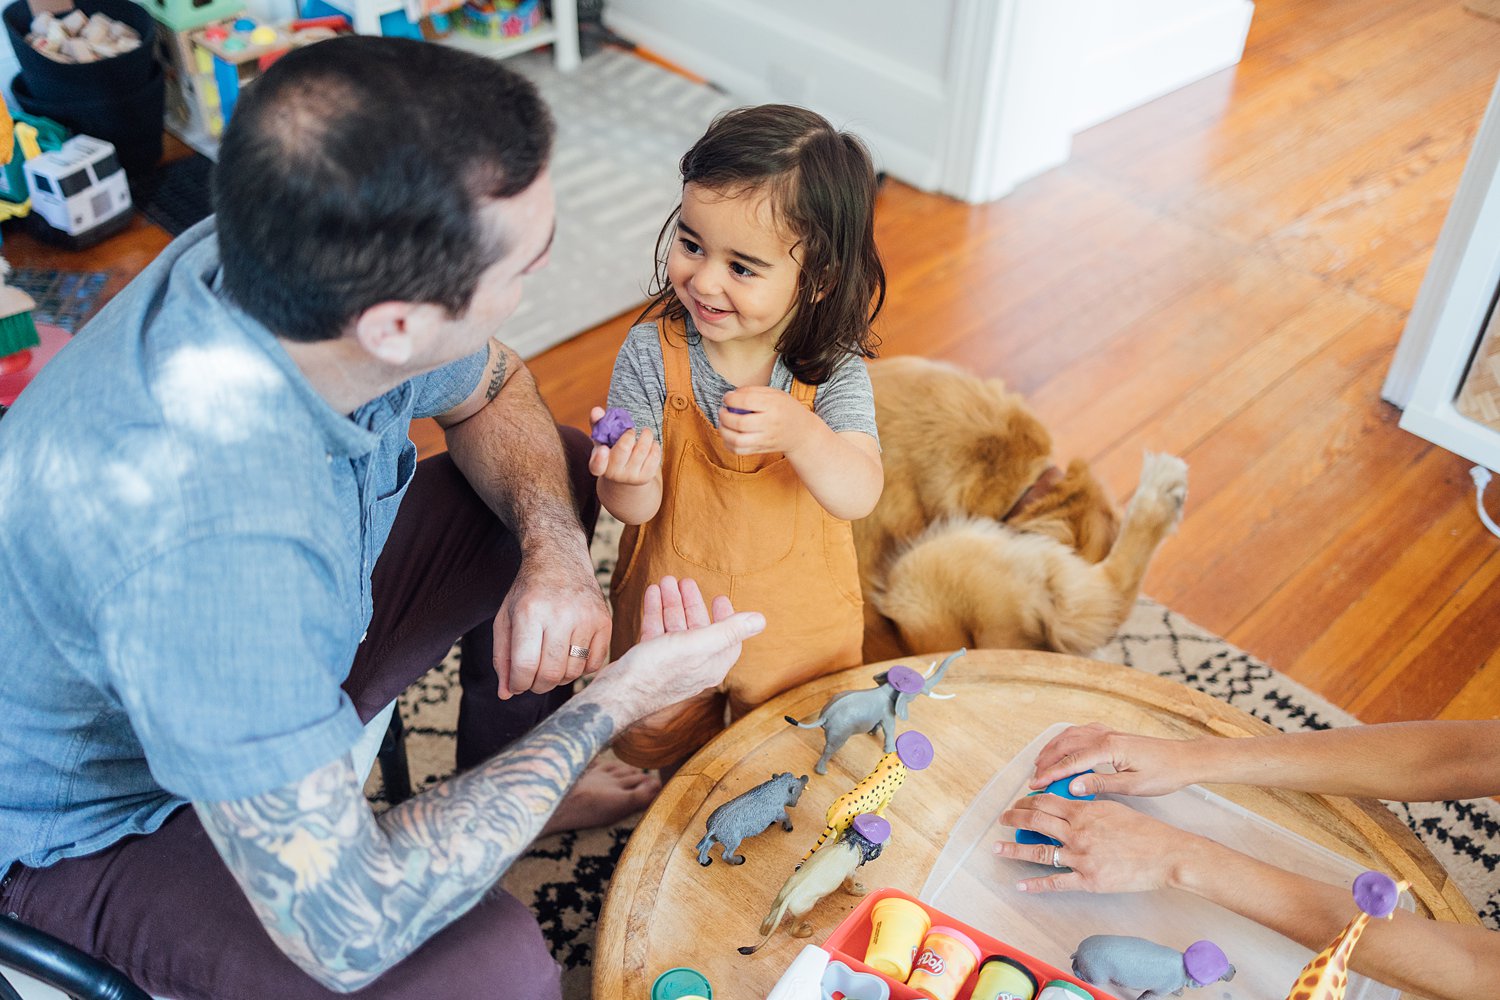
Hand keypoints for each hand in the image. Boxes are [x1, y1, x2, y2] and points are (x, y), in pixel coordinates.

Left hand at [492, 543, 610, 698]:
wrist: (560, 559)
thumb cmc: (528, 593)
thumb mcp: (505, 619)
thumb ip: (502, 658)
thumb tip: (506, 694)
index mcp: (530, 612)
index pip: (525, 666)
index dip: (517, 684)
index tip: (516, 682)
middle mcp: (561, 614)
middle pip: (550, 674)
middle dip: (537, 686)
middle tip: (532, 678)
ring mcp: (587, 617)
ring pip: (573, 673)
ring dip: (558, 678)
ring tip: (550, 664)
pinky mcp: (605, 621)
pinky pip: (594, 664)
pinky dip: (580, 669)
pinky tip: (569, 656)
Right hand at [588, 406, 661, 485]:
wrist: (624, 475)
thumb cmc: (610, 451)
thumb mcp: (601, 439)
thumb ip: (598, 424)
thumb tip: (597, 410)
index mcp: (598, 465)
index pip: (596, 465)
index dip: (599, 458)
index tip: (603, 449)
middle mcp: (613, 474)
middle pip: (624, 448)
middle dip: (629, 434)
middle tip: (631, 430)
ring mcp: (630, 477)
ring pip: (642, 450)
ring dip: (646, 435)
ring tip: (645, 432)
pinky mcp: (645, 477)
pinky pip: (654, 456)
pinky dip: (654, 445)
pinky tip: (650, 443)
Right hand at [604, 575, 765, 719]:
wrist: (617, 693)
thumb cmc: (658, 671)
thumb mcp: (697, 644)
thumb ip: (728, 630)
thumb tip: (762, 620)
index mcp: (711, 664)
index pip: (727, 638)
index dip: (726, 617)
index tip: (718, 597)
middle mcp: (694, 666)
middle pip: (698, 629)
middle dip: (691, 603)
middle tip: (684, 580)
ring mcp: (670, 664)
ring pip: (675, 628)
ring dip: (671, 603)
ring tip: (665, 581)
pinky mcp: (650, 661)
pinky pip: (656, 632)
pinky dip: (655, 612)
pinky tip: (651, 593)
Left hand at [719, 386, 813, 456]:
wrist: (802, 433)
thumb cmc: (786, 409)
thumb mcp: (776, 394)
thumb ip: (754, 391)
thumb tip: (732, 394)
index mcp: (774, 406)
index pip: (747, 401)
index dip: (731, 399)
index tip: (727, 398)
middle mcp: (770, 424)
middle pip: (740, 423)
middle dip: (724, 416)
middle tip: (722, 411)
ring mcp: (765, 439)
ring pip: (737, 440)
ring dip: (724, 431)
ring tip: (723, 423)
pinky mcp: (762, 449)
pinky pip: (739, 451)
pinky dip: (728, 444)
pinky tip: (728, 435)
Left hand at [991, 794, 1200, 893]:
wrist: (1166, 854)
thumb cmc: (1145, 831)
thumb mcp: (1114, 807)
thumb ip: (1089, 804)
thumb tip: (1070, 801)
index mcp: (1084, 811)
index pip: (1047, 801)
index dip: (1027, 801)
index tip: (1018, 802)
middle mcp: (1078, 832)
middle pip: (1036, 821)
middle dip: (1014, 818)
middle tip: (1001, 818)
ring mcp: (1081, 857)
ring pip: (1040, 850)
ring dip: (1015, 848)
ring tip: (997, 847)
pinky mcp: (1088, 880)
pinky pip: (1056, 882)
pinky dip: (1036, 883)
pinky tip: (1020, 883)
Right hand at [1028, 722, 1196, 797]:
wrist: (1185, 759)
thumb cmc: (1165, 773)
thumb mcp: (1133, 785)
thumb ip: (1100, 784)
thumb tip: (1072, 787)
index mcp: (1110, 748)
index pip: (1071, 760)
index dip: (1051, 773)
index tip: (1036, 784)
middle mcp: (1105, 736)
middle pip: (1065, 745)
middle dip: (1046, 761)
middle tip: (1034, 777)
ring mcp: (1108, 732)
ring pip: (1071, 735)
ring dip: (1053, 748)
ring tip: (1040, 763)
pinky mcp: (1112, 734)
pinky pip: (1081, 732)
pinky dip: (1066, 740)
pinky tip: (1062, 748)